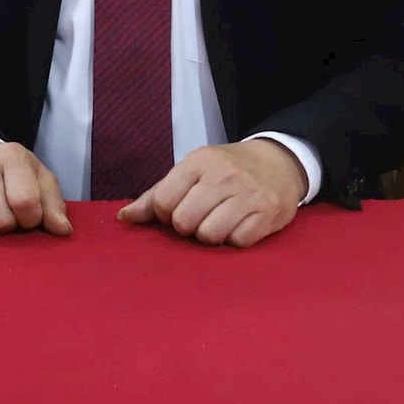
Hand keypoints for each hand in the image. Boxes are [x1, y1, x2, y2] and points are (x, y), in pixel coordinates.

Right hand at [0, 140, 71, 236]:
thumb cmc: (13, 175)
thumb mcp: (39, 182)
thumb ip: (53, 206)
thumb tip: (62, 230)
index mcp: (12, 155)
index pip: (25, 202)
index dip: (31, 219)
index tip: (28, 216)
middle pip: (0, 220)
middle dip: (8, 226)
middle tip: (6, 213)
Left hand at [119, 140, 304, 247]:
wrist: (279, 162)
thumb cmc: (227, 170)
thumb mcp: (192, 171)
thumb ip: (157, 195)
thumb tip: (124, 218)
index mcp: (199, 161)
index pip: (164, 202)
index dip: (168, 214)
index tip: (182, 208)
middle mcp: (224, 175)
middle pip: (185, 222)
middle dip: (190, 227)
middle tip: (203, 216)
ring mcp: (248, 194)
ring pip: (210, 236)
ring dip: (212, 236)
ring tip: (220, 221)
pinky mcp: (268, 212)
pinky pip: (238, 243)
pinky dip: (236, 239)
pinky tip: (240, 225)